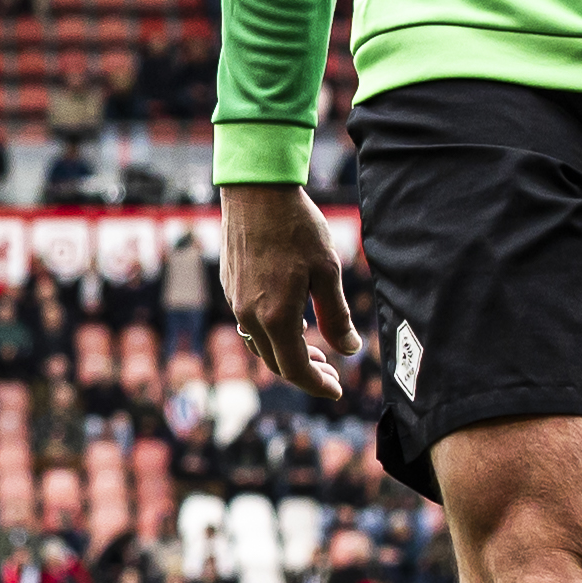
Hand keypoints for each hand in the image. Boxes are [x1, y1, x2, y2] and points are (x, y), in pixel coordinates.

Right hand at [220, 181, 358, 403]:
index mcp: (276, 316)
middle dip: (305, 373)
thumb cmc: (297, 228)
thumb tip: (350, 349)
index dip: (318, 385)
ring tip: (314, 348)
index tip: (337, 390)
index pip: (296, 369)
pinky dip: (273, 333)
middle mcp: (250, 315)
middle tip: (331, 372)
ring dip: (287, 354)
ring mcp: (236, 301)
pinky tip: (292, 318)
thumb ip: (337, 315)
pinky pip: (250, 324)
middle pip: (276, 363)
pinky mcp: (231, 287)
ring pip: (261, 345)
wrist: (256, 192)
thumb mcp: (328, 272)